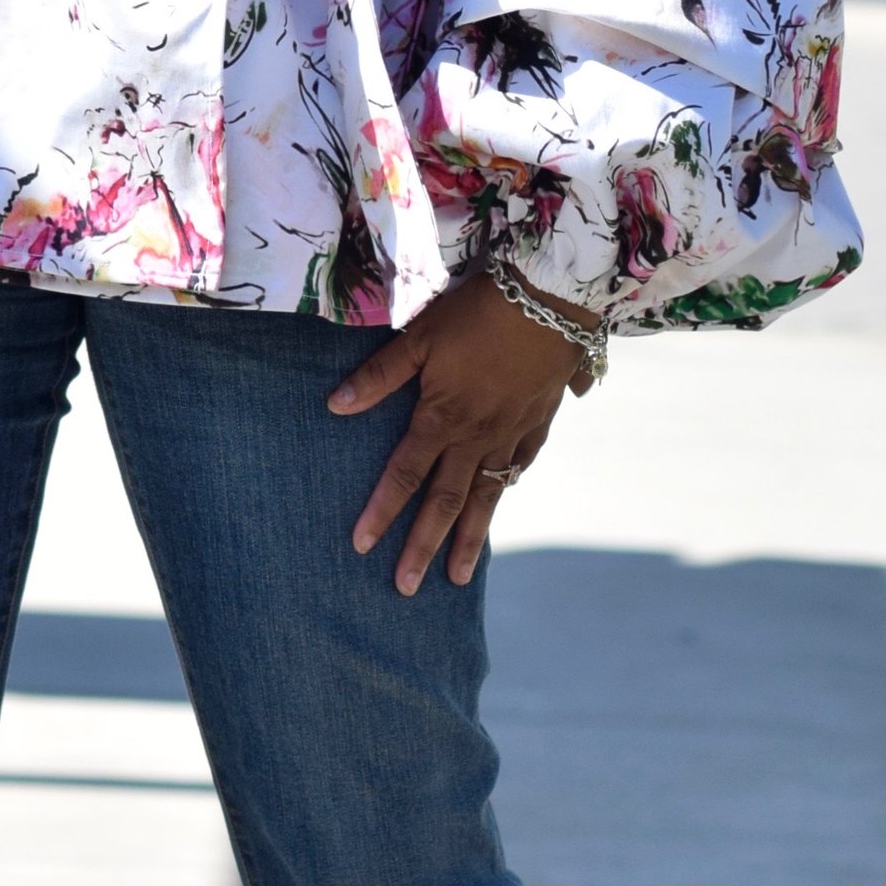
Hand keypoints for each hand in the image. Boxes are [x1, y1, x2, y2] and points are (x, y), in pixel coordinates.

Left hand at [327, 273, 578, 593]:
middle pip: (445, 502)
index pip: (405, 476)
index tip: (362, 547)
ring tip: (458, 577)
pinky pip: (519, 465)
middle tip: (406, 588)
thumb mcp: (421, 335)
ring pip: (486, 496)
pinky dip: (506, 488)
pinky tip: (500, 498)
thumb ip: (380, 375)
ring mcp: (513, 433)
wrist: (551, 298)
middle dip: (423, 547)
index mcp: (444, 417)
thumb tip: (334, 406)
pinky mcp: (539, 420)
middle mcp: (478, 436)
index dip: (382, 512)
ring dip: (469, 538)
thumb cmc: (477, 311)